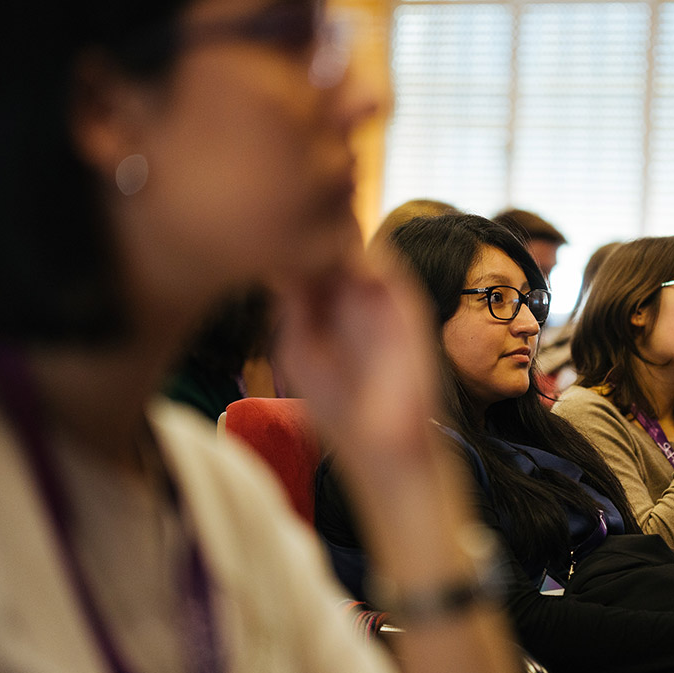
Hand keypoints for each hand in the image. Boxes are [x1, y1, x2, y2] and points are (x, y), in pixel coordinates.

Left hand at [274, 251, 438, 477]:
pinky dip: (369, 260)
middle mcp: (351, 299)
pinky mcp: (407, 310)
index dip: (289, 244)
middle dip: (316, 232)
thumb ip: (293, 306)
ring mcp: (380, 302)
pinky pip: (392, 271)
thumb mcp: (297, 348)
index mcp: (322, 307)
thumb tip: (283, 262)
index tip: (266, 239)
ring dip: (343, 241)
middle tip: (294, 232)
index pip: (305, 260)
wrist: (380, 440)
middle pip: (333, 246)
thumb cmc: (336, 404)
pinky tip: (345, 266)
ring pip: (362, 251)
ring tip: (319, 246)